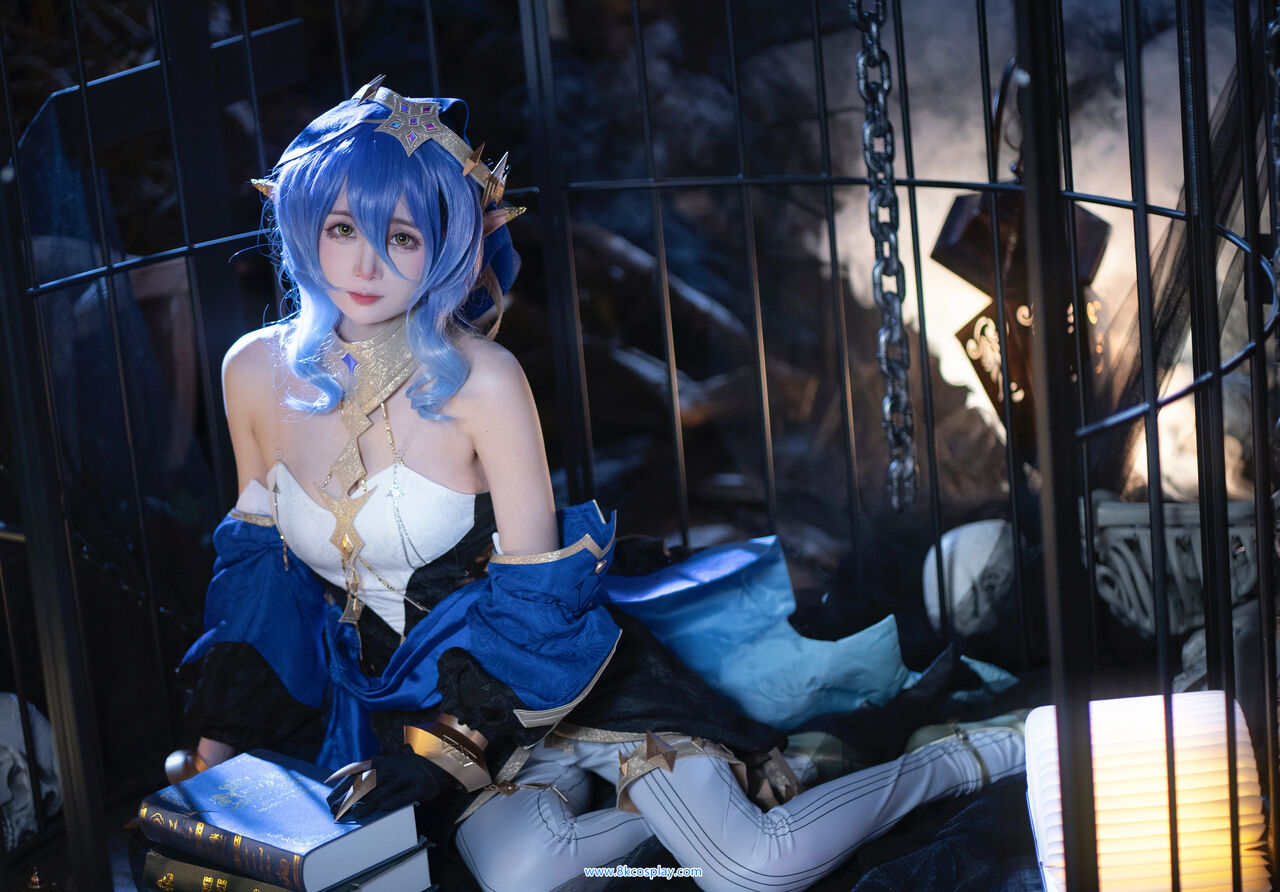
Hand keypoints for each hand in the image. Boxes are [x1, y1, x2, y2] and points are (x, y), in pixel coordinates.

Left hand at [326, 747, 449, 819]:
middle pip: (367, 784)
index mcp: (378, 762)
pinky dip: (394, 801)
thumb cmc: (400, 772)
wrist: (434, 767)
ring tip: (356, 815)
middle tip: (338, 812)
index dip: (342, 788)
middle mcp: (391, 767)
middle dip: (351, 799)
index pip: (356, 774)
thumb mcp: (382, 768)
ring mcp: (406, 777)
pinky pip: (405, 795)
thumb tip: (338, 791)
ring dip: (369, 804)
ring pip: (385, 791)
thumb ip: (363, 778)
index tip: (329, 801)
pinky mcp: (420, 787)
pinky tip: (384, 808)